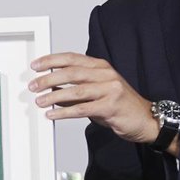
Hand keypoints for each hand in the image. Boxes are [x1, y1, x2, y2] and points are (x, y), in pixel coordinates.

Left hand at [29, 52, 158, 145]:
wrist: (146, 120)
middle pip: (71, 72)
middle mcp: (106, 74)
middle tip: (33, 85)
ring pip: (76, 90)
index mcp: (101, 67)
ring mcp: (110, 89)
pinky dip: (64, 112)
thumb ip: (76, 91)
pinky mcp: (111, 106)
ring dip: (54, 95)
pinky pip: (82, 108)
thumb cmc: (120, 106)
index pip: (72, 58)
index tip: (35, 65)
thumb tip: (51, 93)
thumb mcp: (97, 93)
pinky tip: (52, 114)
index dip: (51, 60)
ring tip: (39, 101)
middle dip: (48, 78)